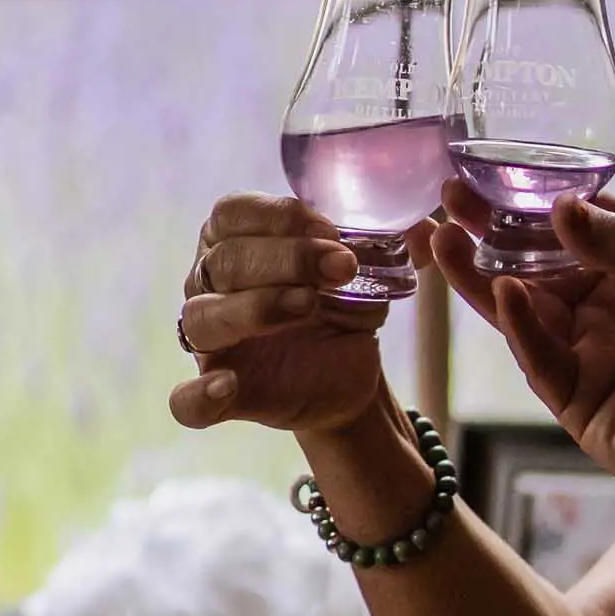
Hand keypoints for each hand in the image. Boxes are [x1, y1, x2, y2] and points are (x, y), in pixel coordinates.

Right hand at [169, 195, 415, 437]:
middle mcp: (209, 285)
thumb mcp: (369, 268)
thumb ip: (396, 243)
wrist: (347, 371)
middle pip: (224, 260)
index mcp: (234, 241)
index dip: (277, 216)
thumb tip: (429, 229)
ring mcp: (210, 341)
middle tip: (343, 268)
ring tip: (309, 306)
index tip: (331, 229)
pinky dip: (199, 395)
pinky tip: (227, 387)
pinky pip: (186, 402)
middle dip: (288, 258)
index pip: (230, 213)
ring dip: (257, 307)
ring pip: (203, 318)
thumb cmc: (343, 305)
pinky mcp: (220, 394)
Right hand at [429, 185, 614, 516]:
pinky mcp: (574, 401)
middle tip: (449, 200)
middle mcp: (609, 305)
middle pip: (538, 263)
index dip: (537, 200)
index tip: (494, 172)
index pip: (579, 223)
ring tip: (445, 240)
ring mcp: (588, 352)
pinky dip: (519, 325)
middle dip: (492, 232)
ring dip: (483, 275)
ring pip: (523, 309)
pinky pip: (538, 357)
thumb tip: (563, 210)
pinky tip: (502, 292)